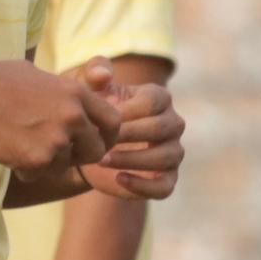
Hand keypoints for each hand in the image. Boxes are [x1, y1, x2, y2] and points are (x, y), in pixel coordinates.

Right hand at [0, 57, 115, 180]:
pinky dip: (26, 170)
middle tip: (59, 154)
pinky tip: (9, 153)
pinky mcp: (37, 160)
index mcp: (76, 93)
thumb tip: (72, 98)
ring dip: (48, 162)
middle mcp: (73, 116)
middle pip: (97, 151)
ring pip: (65, 165)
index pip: (114, 122)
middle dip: (80, 155)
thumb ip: (61, 91)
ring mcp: (56, 140)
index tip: (95, 142)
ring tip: (23, 146)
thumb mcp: (37, 74)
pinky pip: (40, 174)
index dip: (107, 136)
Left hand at [86, 67, 183, 201]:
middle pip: (161, 128)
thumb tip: (103, 75)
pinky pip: (165, 186)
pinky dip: (144, 186)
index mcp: (159, 98)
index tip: (99, 119)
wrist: (87, 145)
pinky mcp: (167, 179)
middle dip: (128, 135)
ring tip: (102, 159)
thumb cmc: (91, 110)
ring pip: (165, 157)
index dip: (126, 112)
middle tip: (99, 141)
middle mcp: (173, 124)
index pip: (152, 102)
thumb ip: (93, 72)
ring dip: (133, 159)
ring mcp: (173, 152)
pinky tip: (119, 178)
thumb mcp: (87, 88)